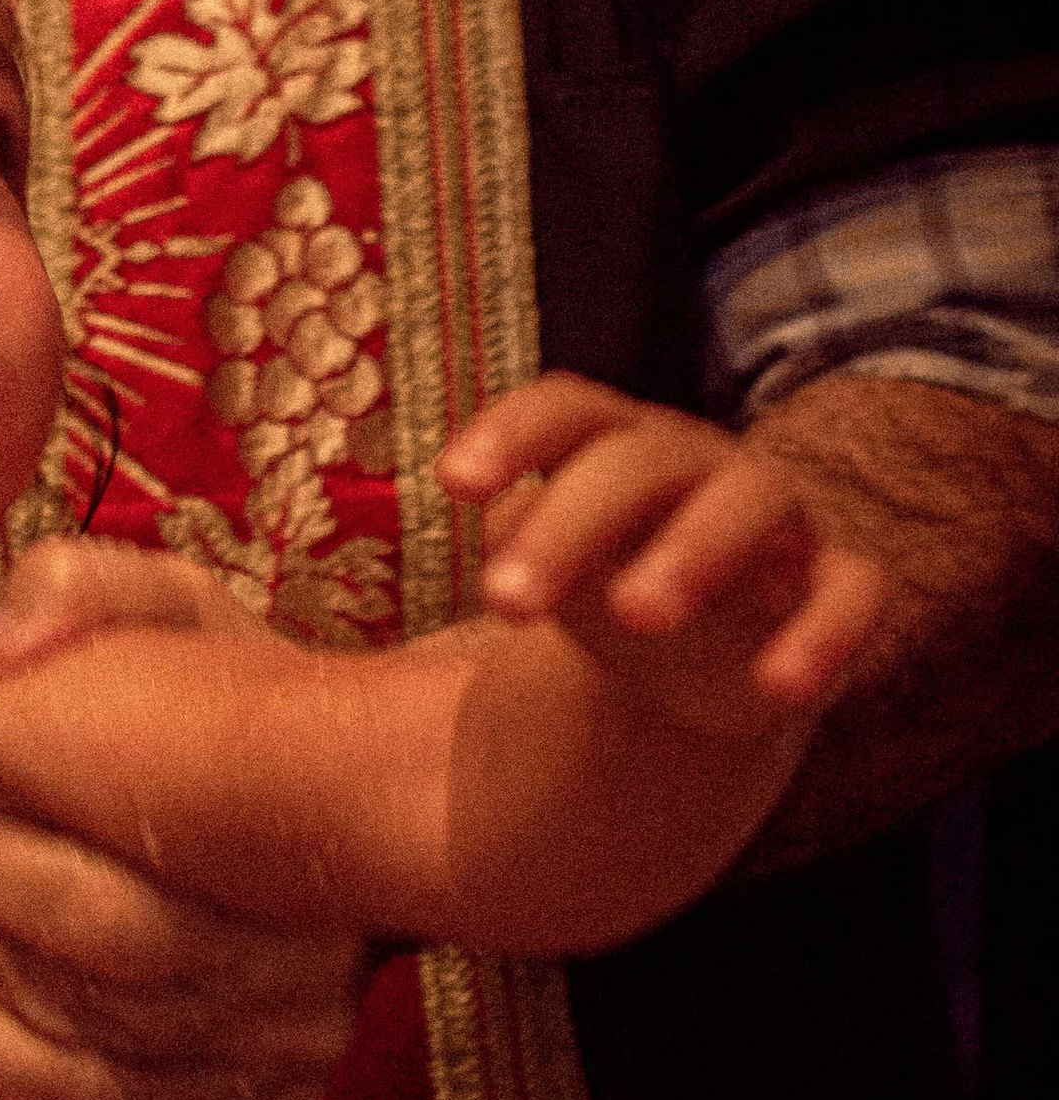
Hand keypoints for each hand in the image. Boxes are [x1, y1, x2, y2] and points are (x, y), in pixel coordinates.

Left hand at [441, 375, 885, 735]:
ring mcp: (774, 527)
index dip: (515, 435)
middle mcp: (696, 469)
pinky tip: (779, 689)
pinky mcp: (832, 594)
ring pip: (754, 507)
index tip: (452, 482)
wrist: (695, 669)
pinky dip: (827, 635)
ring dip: (695, 552)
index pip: (569, 410)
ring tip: (633, 615)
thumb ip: (437, 561)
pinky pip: (855, 596)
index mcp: (613, 448)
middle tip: (502, 597)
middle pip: (644, 462)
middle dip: (575, 521)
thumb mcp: (521, 570)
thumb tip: (243, 623)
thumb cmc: (589, 589)